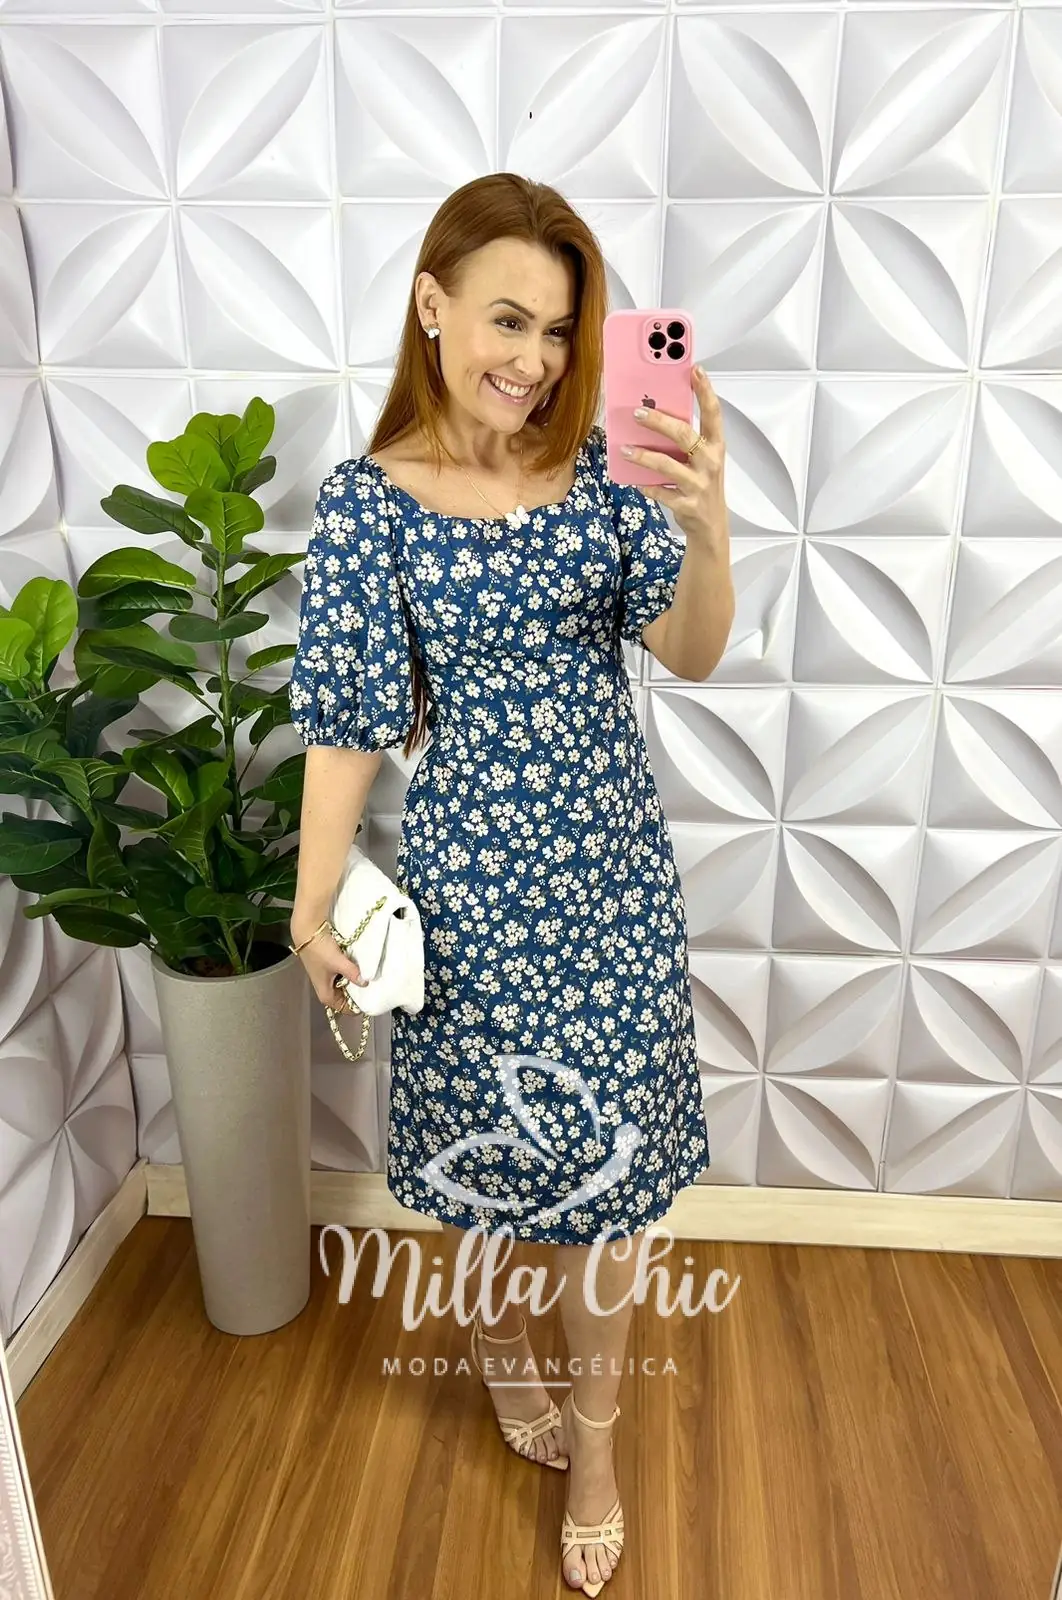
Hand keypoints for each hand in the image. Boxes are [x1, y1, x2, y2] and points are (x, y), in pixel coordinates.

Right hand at [291, 917, 367, 1009]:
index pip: (347, 1009)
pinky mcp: (332, 969)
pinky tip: (363, 968)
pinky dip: (353, 973)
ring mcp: (329, 979)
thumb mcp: (338, 962)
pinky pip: (346, 976)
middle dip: (360, 993)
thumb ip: (353, 973)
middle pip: (348, 998)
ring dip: (357, 981)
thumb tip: (366, 982)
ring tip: (372, 977)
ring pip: (348, 986)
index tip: (373, 999)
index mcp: (326, 995)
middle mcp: (327, 989)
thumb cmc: (319, 950)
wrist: (308, 930)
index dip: (359, 1006)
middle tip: (376, 986)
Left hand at [622, 365, 726, 547]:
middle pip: (684, 435)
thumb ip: (685, 440)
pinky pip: (661, 492)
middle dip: (659, 421)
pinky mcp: (687, 505)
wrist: (711, 526)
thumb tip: (654, 414)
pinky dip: (646, 486)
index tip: (695, 370)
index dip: (705, 391)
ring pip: (667, 465)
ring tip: (625, 449)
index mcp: (716, 446)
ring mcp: (699, 485)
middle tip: (637, 412)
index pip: (713, 413)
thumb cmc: (703, 485)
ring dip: (643, 456)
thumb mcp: (702, 459)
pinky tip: (635, 481)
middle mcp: (710, 463)